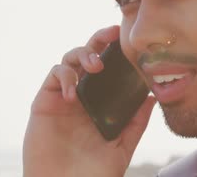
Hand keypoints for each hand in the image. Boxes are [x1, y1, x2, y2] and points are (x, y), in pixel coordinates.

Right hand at [23, 25, 155, 176]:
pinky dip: (65, 77)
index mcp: (102, 101)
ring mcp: (63, 96)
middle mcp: (83, 95)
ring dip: (84, 55)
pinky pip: (54, 76)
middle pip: (89, 55)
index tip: (129, 38)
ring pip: (70, 59)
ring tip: (96, 67)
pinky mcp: (44, 102)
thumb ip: (135, 123)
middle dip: (100, 40)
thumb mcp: (122, 147)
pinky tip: (74, 94)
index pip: (110, 68)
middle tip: (113, 34)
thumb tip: (152, 97)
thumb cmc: (93, 173)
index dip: (117, 51)